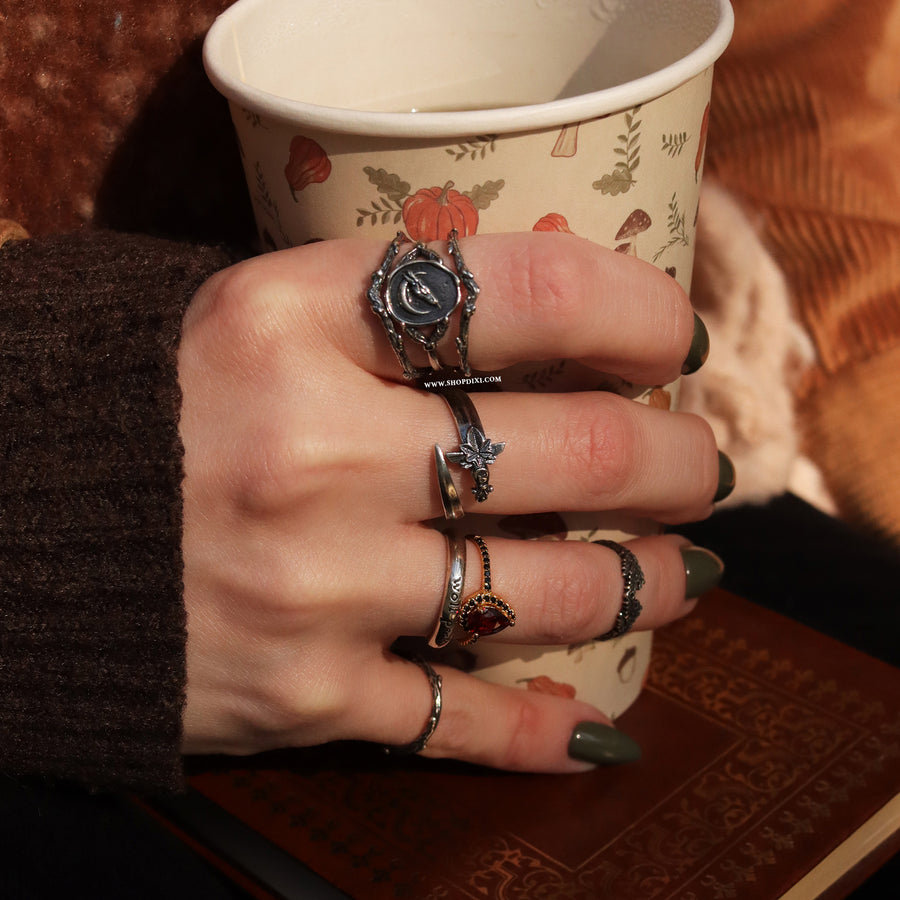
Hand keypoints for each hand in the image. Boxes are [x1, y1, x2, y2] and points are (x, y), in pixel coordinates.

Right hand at [177, 232, 723, 770]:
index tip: (671, 335)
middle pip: (570, 451)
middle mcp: (310, 453)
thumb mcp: (242, 317)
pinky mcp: (295, 694)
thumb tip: (544, 325)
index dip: (631, 305)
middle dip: (672, 457)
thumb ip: (381, 313)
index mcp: (286, 323)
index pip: (520, 289)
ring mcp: (311, 589)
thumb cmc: (128, 406)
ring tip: (685, 571)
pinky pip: (451, 723)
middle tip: (703, 461)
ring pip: (543, 592)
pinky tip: (596, 726)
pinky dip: (538, 730)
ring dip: (643, 580)